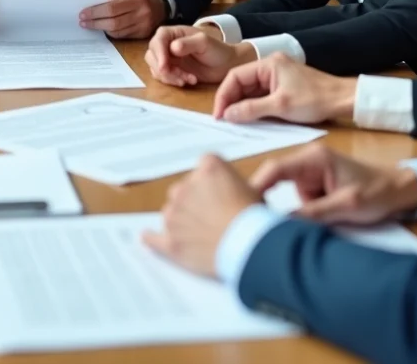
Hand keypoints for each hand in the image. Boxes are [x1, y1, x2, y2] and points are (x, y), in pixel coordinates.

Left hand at [80, 0, 164, 38]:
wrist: (160, 5)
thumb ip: (113, 1)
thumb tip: (93, 10)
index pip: (111, 7)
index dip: (95, 12)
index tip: (83, 13)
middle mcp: (141, 13)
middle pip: (113, 22)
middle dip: (95, 22)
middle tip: (83, 22)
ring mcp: (143, 25)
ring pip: (117, 31)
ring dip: (101, 29)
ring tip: (91, 25)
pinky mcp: (142, 34)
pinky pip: (122, 36)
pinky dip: (111, 33)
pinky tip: (103, 30)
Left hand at [141, 154, 259, 277]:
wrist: (247, 248)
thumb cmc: (254, 219)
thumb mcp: (256, 190)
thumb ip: (253, 177)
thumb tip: (269, 169)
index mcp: (208, 169)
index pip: (204, 168)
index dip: (214, 183)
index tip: (222, 194)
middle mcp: (186, 186)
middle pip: (184, 190)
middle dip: (196, 201)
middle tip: (215, 217)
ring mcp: (174, 213)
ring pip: (172, 212)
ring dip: (182, 221)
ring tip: (203, 234)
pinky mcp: (170, 239)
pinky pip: (154, 238)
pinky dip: (151, 239)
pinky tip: (147, 237)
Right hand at [145, 25, 255, 86]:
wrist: (226, 65)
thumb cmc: (217, 50)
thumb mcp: (205, 43)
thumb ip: (189, 43)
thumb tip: (172, 48)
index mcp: (174, 33)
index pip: (158, 40)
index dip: (158, 53)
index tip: (164, 67)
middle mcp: (167, 45)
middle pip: (152, 55)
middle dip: (163, 69)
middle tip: (179, 77)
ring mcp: (168, 58)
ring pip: (155, 68)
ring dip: (170, 77)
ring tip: (189, 79)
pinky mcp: (170, 71)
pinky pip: (163, 77)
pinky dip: (173, 81)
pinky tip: (189, 81)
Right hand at [213, 52, 356, 124]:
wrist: (345, 100)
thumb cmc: (316, 100)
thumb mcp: (280, 107)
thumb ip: (252, 110)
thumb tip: (228, 115)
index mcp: (269, 63)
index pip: (235, 76)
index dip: (224, 96)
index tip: (219, 115)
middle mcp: (271, 65)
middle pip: (242, 82)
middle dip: (231, 100)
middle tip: (224, 120)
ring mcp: (278, 74)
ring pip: (251, 89)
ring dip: (242, 104)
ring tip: (234, 120)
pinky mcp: (285, 84)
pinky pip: (262, 93)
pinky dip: (254, 104)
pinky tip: (251, 117)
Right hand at [251, 144, 416, 224]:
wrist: (401, 190)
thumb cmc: (378, 192)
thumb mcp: (346, 205)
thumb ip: (313, 213)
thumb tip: (280, 221)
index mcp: (314, 158)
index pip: (275, 169)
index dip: (256, 186)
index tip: (244, 204)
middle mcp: (308, 161)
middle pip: (277, 181)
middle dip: (277, 202)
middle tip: (271, 221)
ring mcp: (311, 172)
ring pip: (288, 194)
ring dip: (298, 209)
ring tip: (320, 218)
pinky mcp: (316, 184)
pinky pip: (301, 199)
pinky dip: (306, 211)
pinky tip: (322, 217)